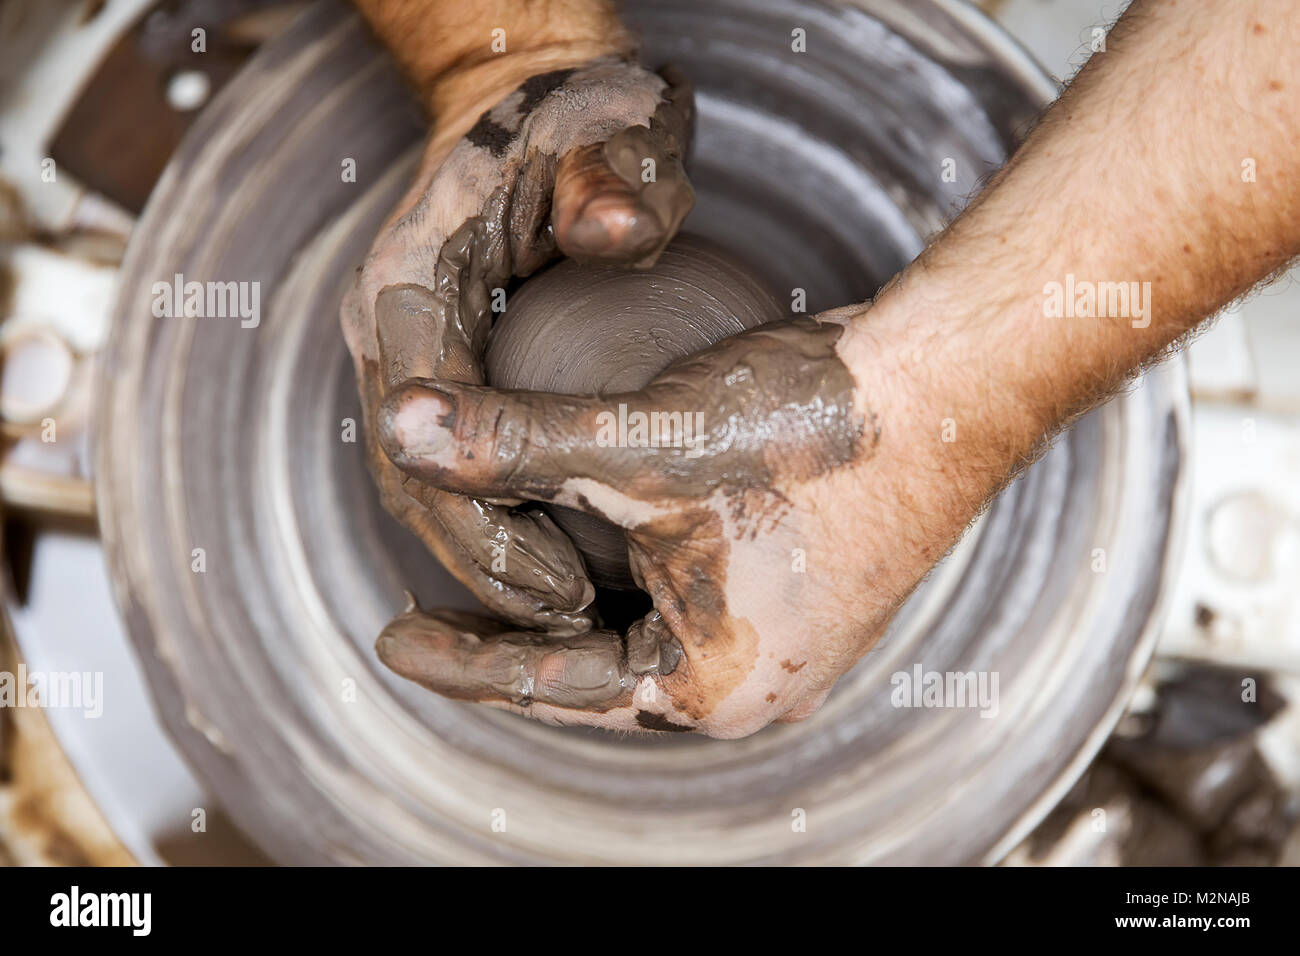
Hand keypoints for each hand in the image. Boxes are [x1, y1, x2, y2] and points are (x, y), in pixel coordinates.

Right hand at [341, 57, 694, 633]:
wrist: (533, 95)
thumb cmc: (576, 114)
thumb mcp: (612, 131)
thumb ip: (616, 180)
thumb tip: (615, 232)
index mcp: (408, 280)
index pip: (423, 426)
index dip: (482, 516)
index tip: (557, 578)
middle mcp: (387, 324)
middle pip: (409, 473)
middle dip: (478, 560)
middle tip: (565, 619)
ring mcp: (405, 347)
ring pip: (419, 478)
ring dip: (478, 552)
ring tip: (563, 608)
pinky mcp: (436, 362)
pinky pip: (446, 459)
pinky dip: (488, 516)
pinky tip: (553, 554)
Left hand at [371, 305, 1001, 737]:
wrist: (949, 385)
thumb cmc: (809, 433)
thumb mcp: (640, 443)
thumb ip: (513, 443)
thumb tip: (402, 428)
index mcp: (711, 687)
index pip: (553, 687)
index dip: (465, 661)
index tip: (398, 639)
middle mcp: (752, 680)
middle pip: (600, 671)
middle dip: (519, 639)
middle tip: (443, 610)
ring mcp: (785, 637)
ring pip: (647, 633)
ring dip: (577, 599)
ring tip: (509, 571)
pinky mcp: (803, 586)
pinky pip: (690, 598)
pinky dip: (630, 569)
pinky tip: (597, 527)